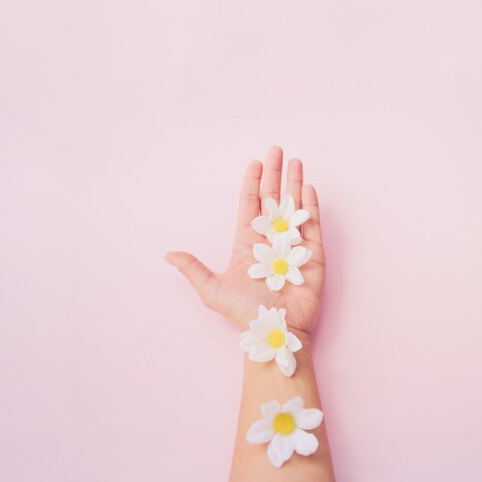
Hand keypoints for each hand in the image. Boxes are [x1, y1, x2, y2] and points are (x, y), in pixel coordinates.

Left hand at [164, 145, 325, 337]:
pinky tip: (309, 188)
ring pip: (294, 206)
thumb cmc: (244, 312)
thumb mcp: (212, 289)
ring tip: (296, 161)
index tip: (255, 163)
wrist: (274, 332)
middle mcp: (271, 239)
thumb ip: (192, 268)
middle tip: (277, 150)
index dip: (252, 183)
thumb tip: (168, 254)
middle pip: (273, 198)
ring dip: (295, 183)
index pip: (250, 204)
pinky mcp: (312, 255)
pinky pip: (312, 226)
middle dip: (275, 173)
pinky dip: (311, 206)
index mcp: (248, 242)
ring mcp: (293, 245)